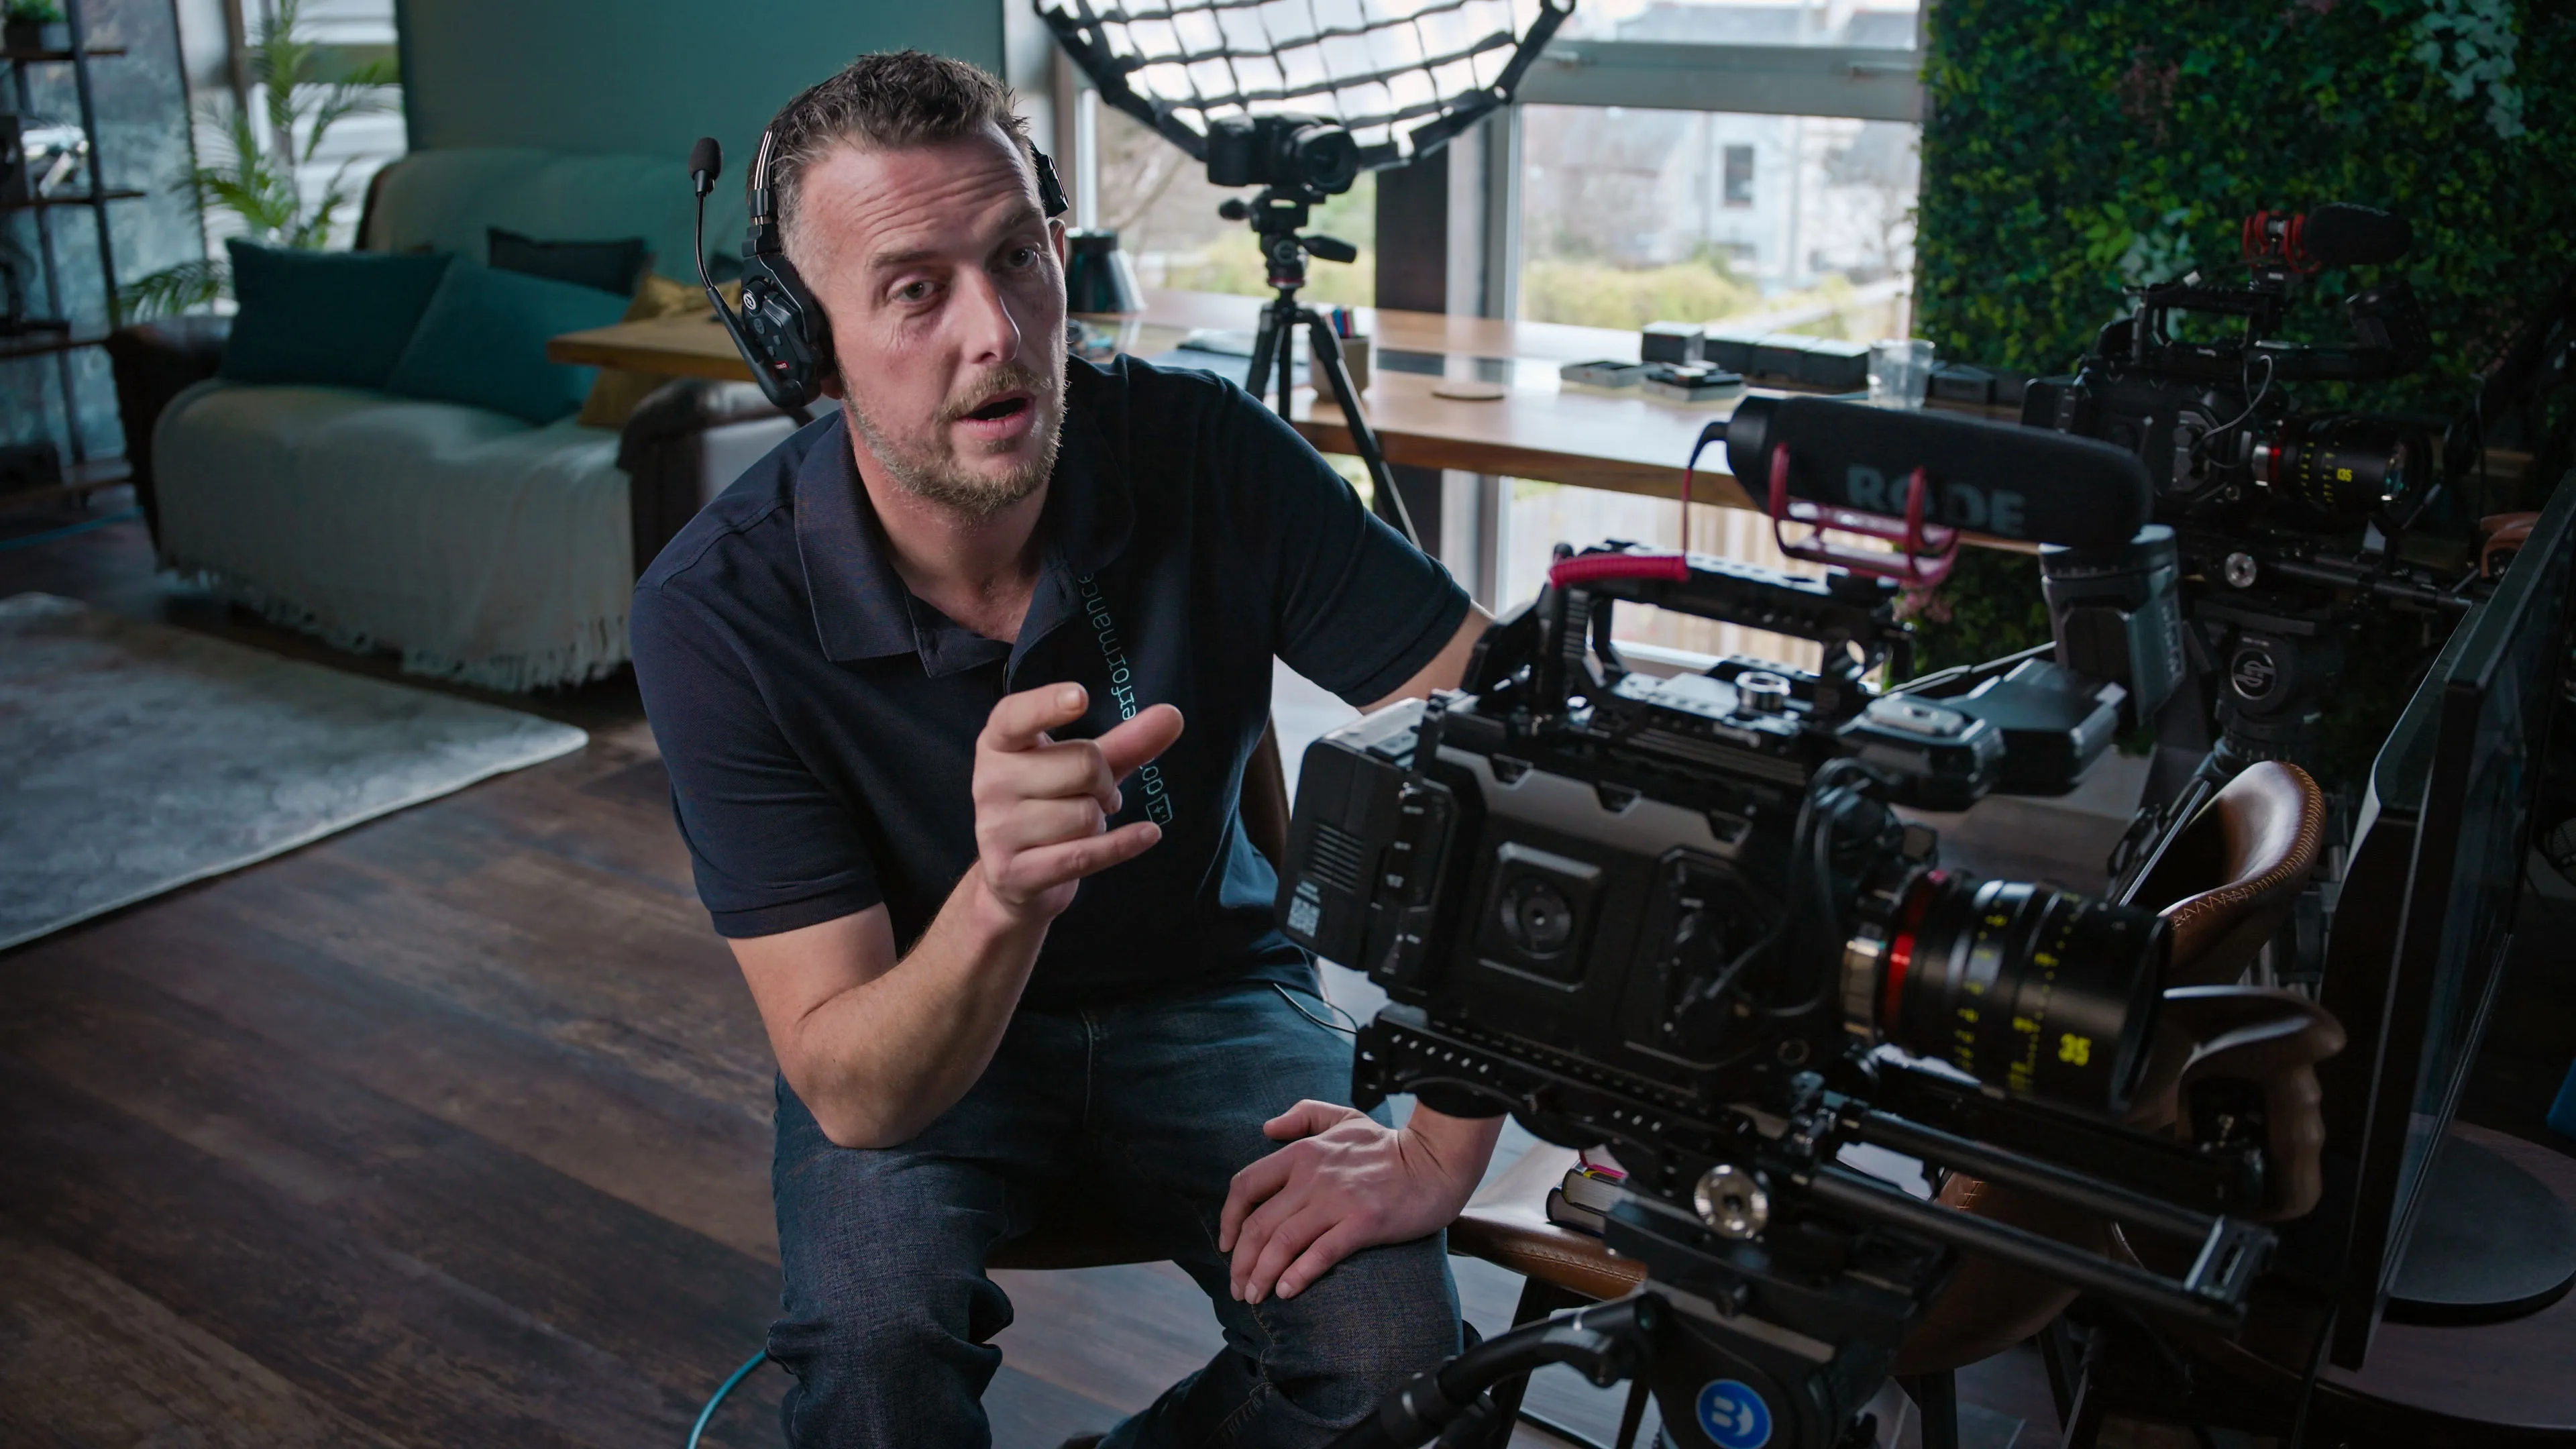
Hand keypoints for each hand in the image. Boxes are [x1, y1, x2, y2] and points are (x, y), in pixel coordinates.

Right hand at [973, 684, 1182, 922]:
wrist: (1013, 879)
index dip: (1047, 704)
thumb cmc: (1048, 807)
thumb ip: (1124, 742)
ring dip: (1099, 822)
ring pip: (1085, 815)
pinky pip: (1083, 854)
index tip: (1081, 697)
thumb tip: (1172, 716)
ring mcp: (996, 830)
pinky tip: (1148, 834)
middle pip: (1082, 765)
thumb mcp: (1083, 770)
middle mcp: (989, 782)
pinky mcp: (1012, 873)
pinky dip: (1123, 844)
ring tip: (1081, 825)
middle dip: (1105, 782)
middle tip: (1095, 795)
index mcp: (998, 745)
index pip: (1015, 716)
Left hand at [1218, 1101, 1489, 1304]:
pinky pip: (1320, 1254)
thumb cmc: (1388, 1145)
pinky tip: (1287, 1292)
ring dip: (1262, 1275)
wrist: (1436, 1161)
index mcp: (1303, 1153)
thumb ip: (1303, 1116)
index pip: (1246, 1186)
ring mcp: (1337, 1201)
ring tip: (1255, 1296)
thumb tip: (1266, 1128)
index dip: (1229, 1219)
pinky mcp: (1363, 1223)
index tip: (1227, 1245)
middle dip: (1241, 1262)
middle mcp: (1312, 1177)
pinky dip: (1298, 1276)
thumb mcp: (1343, 1118)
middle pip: (1259, 1224)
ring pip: (1283, 1243)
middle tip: (1239, 1287)